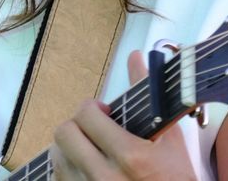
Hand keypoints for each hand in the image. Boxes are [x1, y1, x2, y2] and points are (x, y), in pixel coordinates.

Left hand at [51, 51, 196, 179]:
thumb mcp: (170, 141)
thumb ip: (150, 96)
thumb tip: (136, 58)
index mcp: (131, 157)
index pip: (86, 116)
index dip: (93, 108)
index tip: (104, 113)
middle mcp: (106, 178)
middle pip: (64, 134)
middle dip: (78, 126)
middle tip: (94, 130)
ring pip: (57, 157)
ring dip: (72, 148)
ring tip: (91, 150)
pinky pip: (58, 177)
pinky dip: (69, 169)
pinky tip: (86, 168)